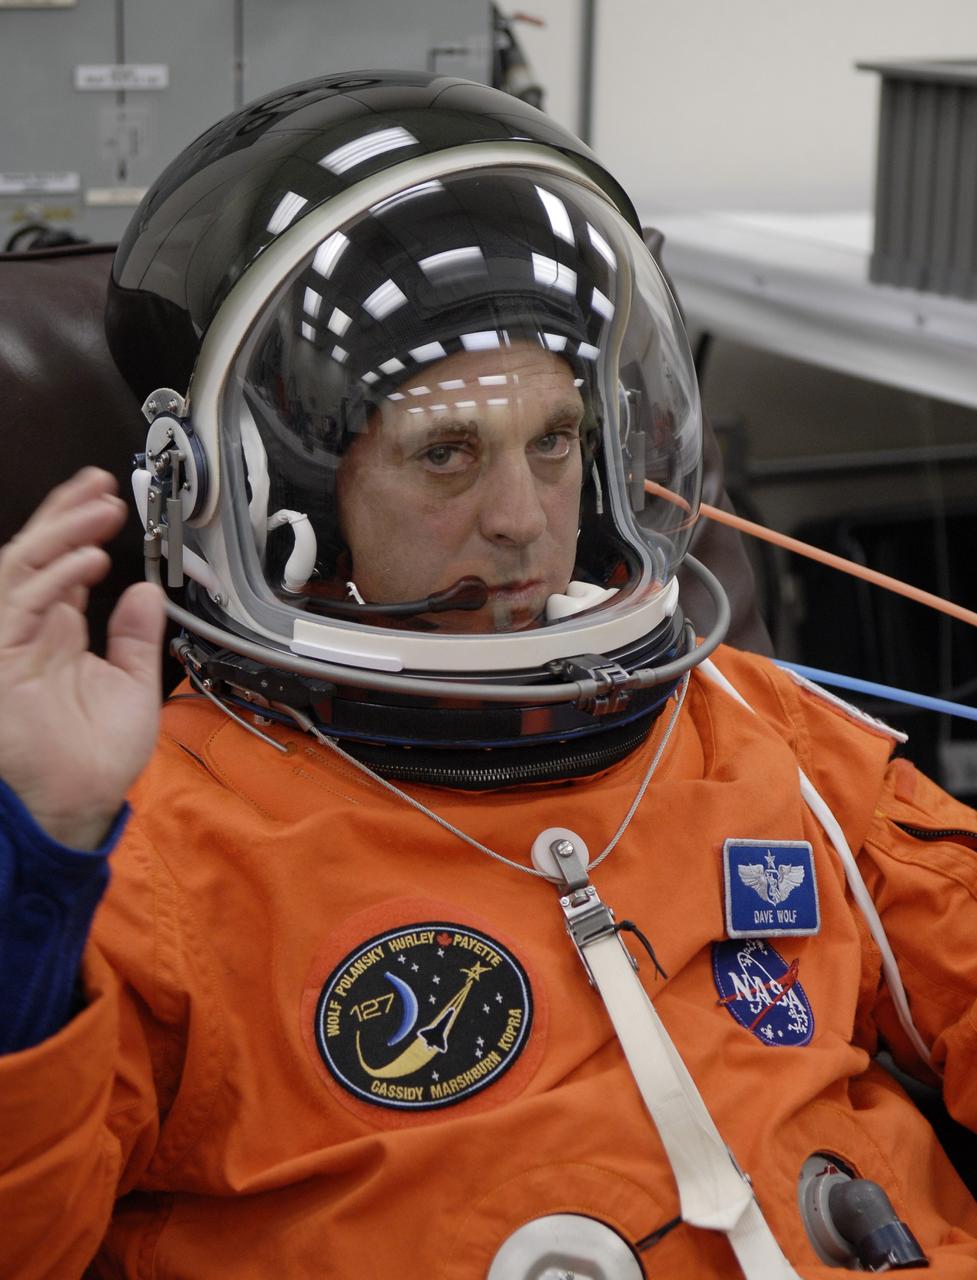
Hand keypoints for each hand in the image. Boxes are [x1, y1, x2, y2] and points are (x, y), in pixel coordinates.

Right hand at [0, 468, 164, 849]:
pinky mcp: (0, 657)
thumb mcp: (133, 684)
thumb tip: (143, 589)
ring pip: (23, 568)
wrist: (75, 806)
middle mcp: (30, 631)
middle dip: (66, 515)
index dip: (79, 530)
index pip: (61, 567)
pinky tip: (87, 560)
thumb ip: (135, 636)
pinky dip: (54, 577)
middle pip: (37, 557)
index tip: (108, 500)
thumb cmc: (95, 759)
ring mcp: (10, 641)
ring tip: (99, 506)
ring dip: (61, 533)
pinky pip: (19, 602)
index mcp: (57, 635)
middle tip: (100, 484)